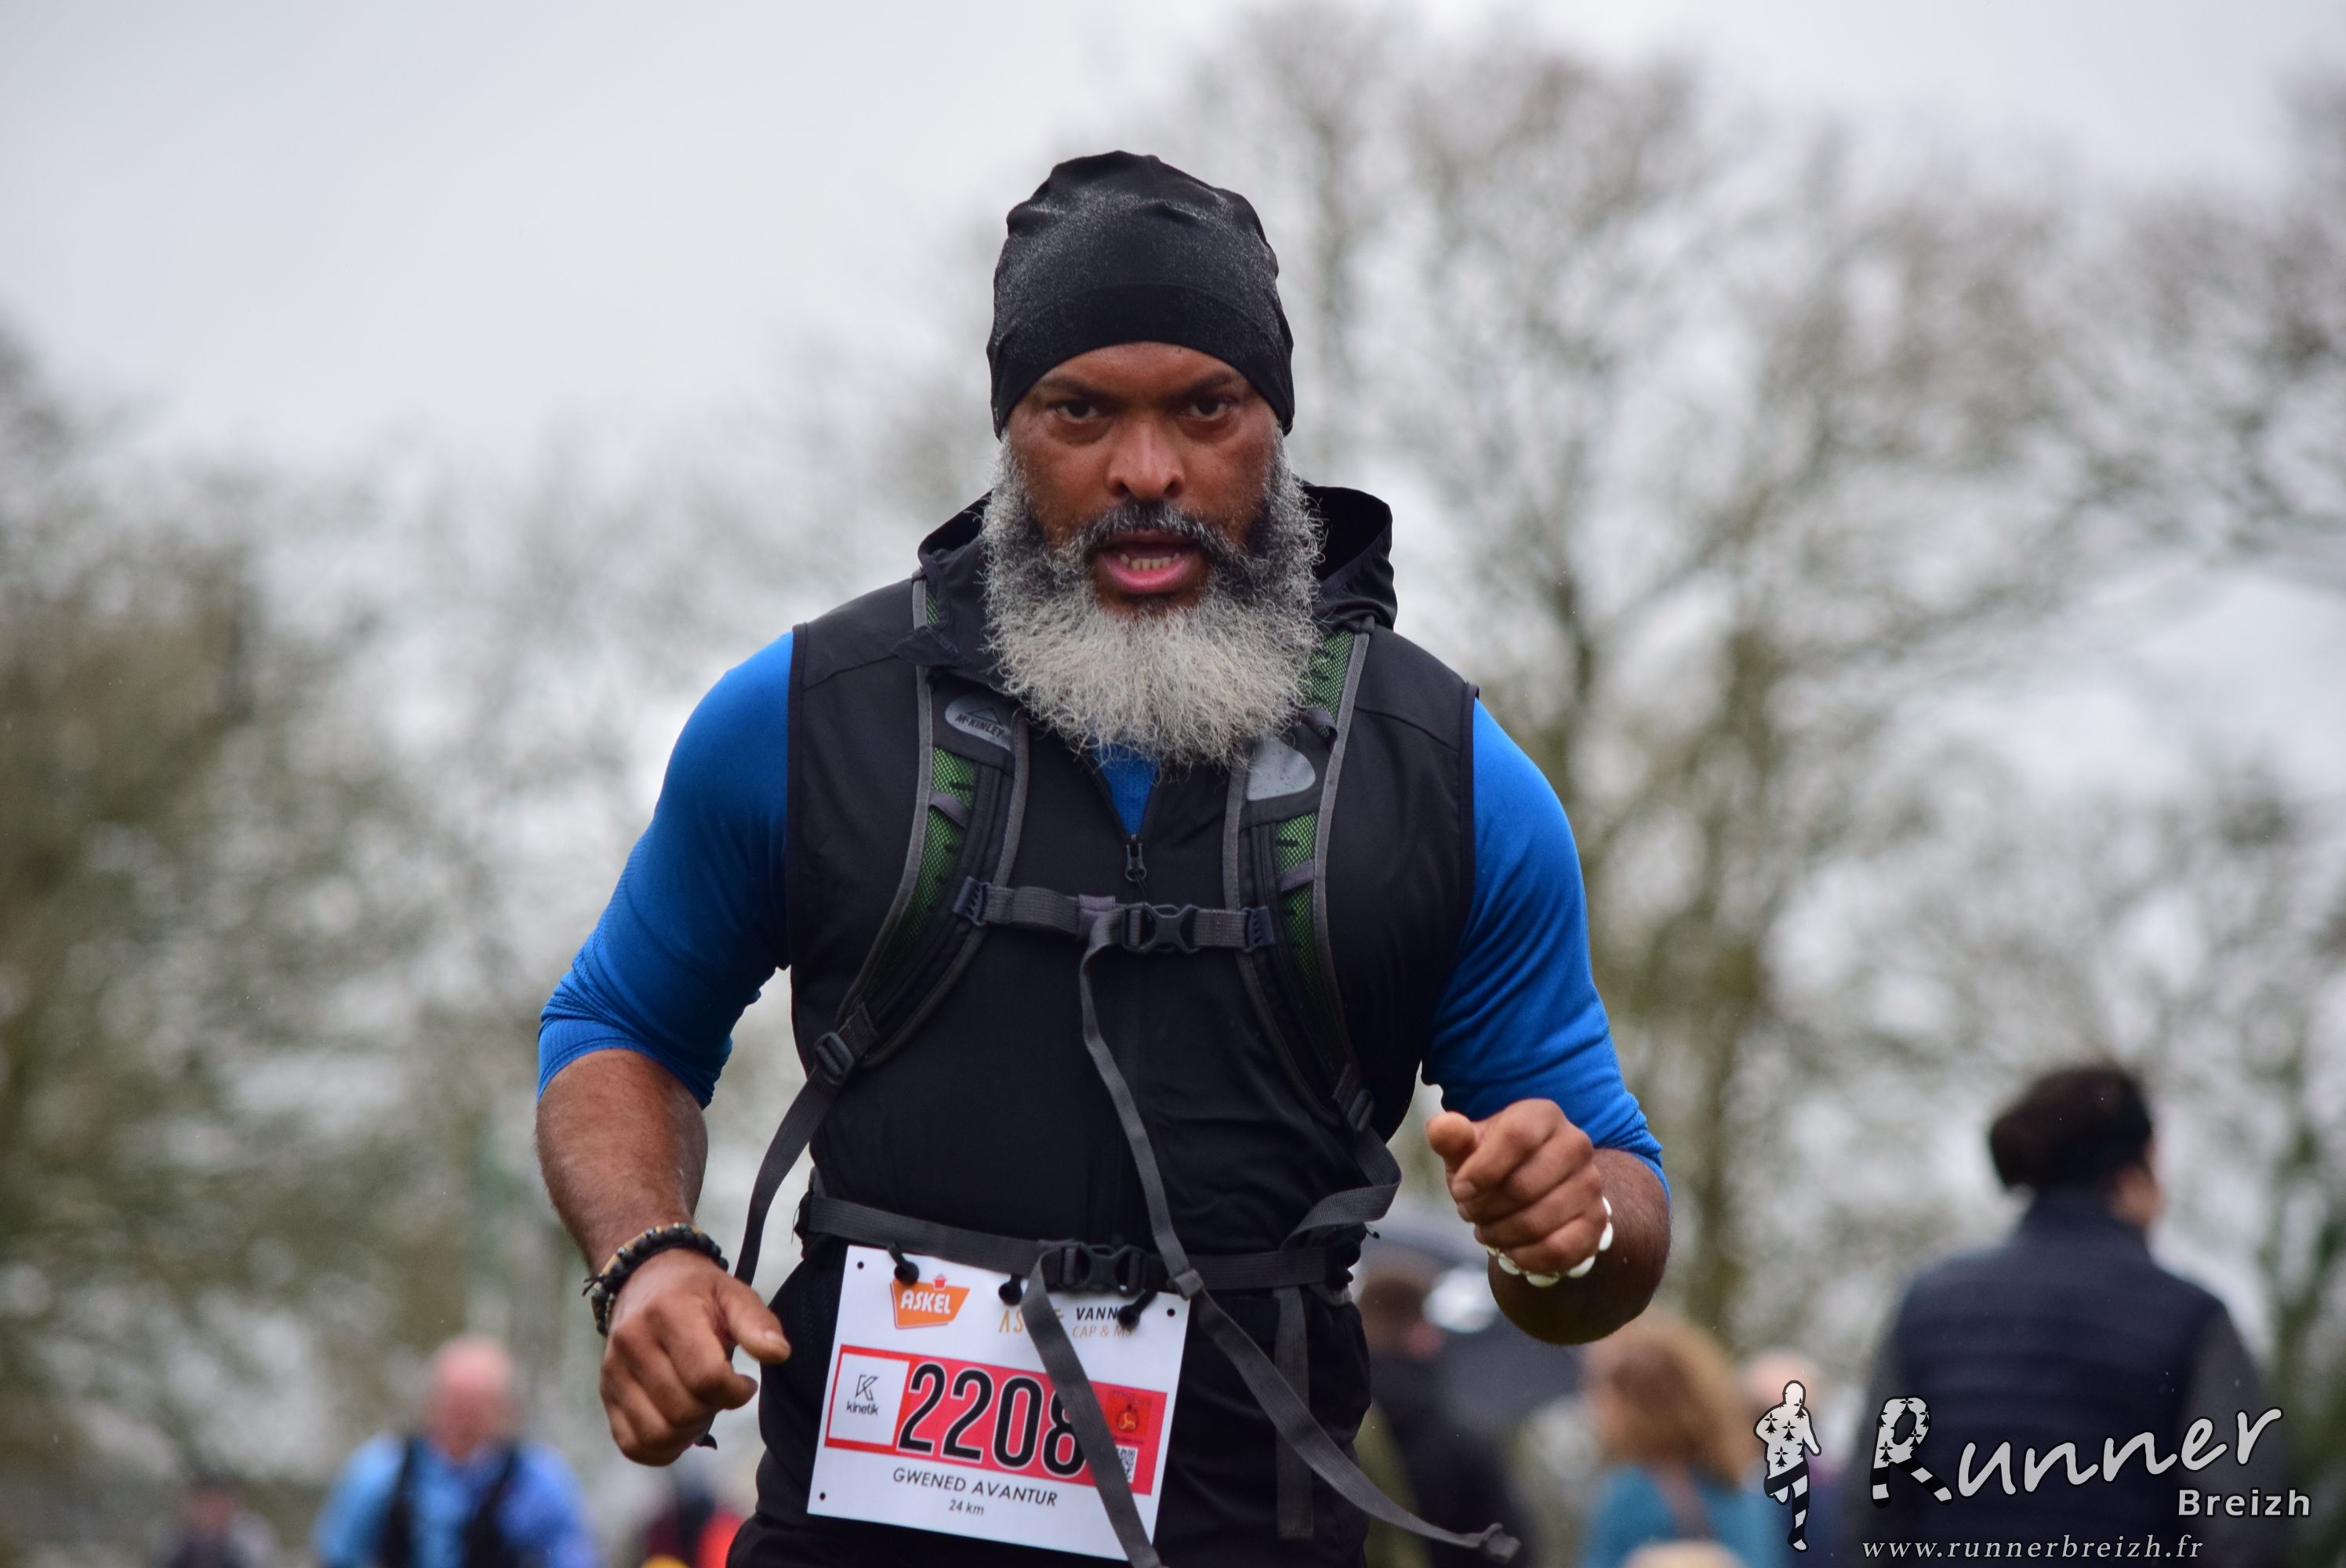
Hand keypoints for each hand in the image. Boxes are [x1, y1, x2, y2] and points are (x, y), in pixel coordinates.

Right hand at [600, 1246, 789, 1463]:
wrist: (645, 1280)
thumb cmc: (697, 1292)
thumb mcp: (734, 1293)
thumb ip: (757, 1323)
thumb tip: (778, 1353)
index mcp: (668, 1313)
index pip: (706, 1377)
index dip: (736, 1392)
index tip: (745, 1382)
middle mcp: (633, 1343)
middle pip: (682, 1410)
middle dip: (713, 1410)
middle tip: (721, 1393)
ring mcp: (613, 1372)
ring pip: (657, 1434)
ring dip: (688, 1432)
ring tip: (701, 1407)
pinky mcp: (606, 1394)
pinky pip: (632, 1445)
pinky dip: (662, 1448)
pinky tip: (679, 1426)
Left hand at [1426, 1100, 1606, 1280]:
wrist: (1530, 1193)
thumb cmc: (1491, 1164)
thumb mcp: (1467, 1148)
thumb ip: (1450, 1136)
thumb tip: (1442, 1127)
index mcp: (1543, 1116)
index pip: (1517, 1137)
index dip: (1483, 1169)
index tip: (1460, 1191)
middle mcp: (1576, 1144)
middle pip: (1525, 1185)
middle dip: (1486, 1208)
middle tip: (1471, 1212)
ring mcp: (1591, 1184)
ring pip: (1540, 1220)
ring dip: (1502, 1234)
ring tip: (1487, 1229)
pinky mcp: (1597, 1222)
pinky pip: (1560, 1249)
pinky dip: (1526, 1257)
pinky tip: (1511, 1251)